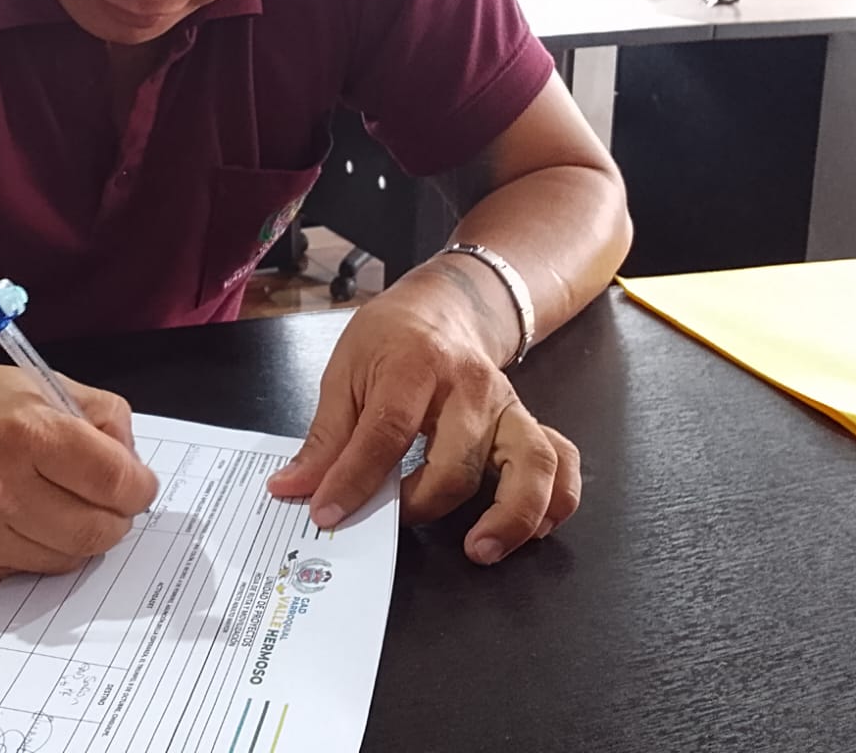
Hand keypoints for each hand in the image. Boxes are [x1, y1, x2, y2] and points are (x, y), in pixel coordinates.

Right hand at [0, 360, 158, 586]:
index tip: (136, 483)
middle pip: (100, 532)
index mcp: (30, 432)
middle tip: (104, 499)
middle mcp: (6, 490)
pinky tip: (13, 516)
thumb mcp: (29, 382)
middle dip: (115, 517)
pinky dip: (34, 549)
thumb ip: (95, 412)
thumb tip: (132, 459)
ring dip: (75, 536)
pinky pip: (26, 571)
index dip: (139, 485)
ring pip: (68, 559)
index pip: (120, 482)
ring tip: (54, 502)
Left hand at [266, 280, 579, 564]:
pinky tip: (531, 530)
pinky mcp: (529, 423)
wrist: (444, 306)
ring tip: (479, 548)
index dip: (355, 480)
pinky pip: (561, 463)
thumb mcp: (344, 373)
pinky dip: (556, 501)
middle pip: (458, 460)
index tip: (328, 514)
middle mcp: (471, 387)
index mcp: (415, 365)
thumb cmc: (389, 340)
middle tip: (388, 522)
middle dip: (422, 504)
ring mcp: (508, 406)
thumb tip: (294, 490)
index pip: (387, 431)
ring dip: (511, 514)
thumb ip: (325, 437)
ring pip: (531, 463)